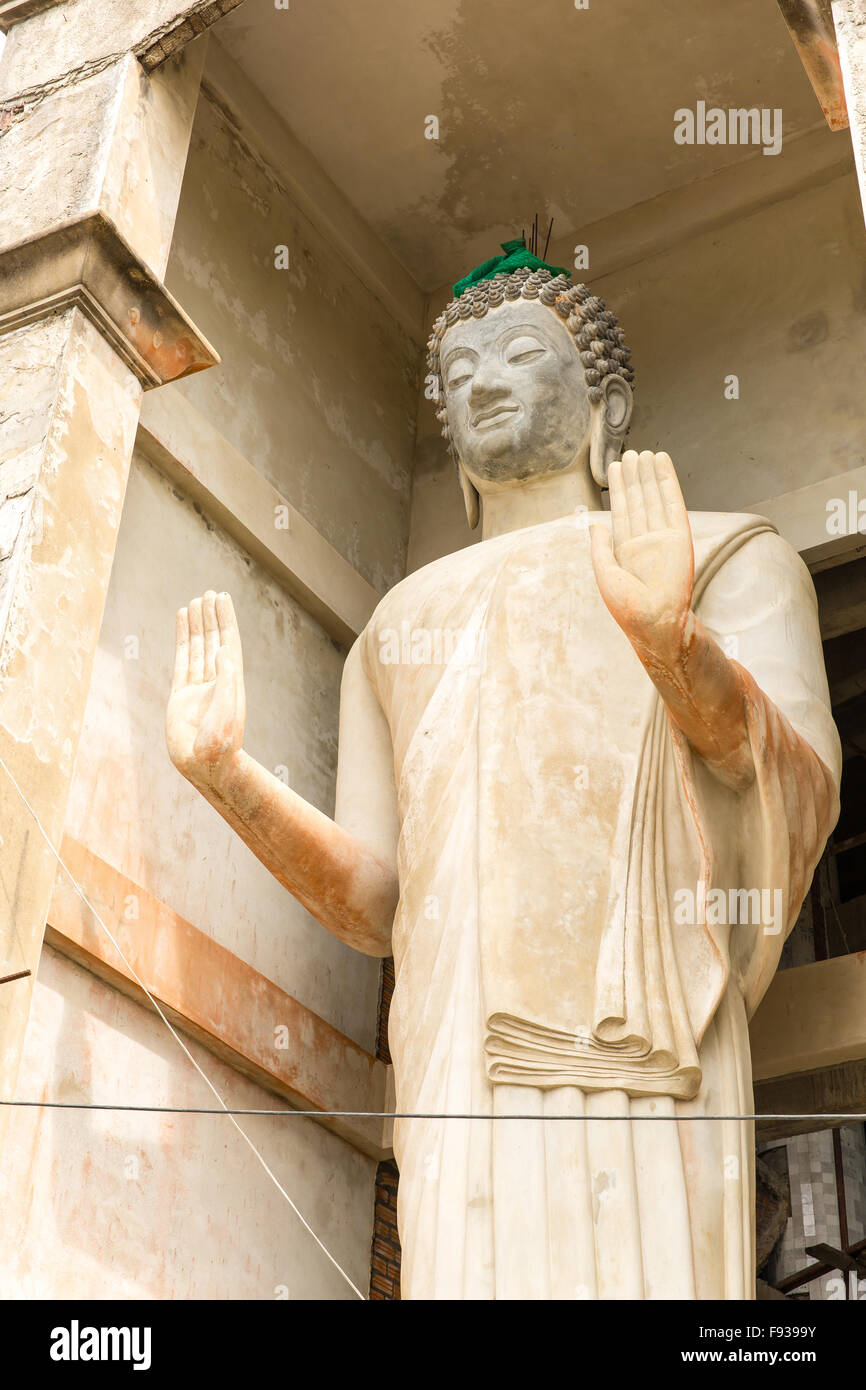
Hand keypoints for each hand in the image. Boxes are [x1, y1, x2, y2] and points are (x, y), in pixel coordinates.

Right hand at [166, 590, 245, 787]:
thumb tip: (223, 649)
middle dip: (212, 617)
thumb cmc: (221, 742)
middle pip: (214, 640)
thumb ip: (226, 680)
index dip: (225, 619)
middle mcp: (217, 681)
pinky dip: (182, 641)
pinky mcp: (180, 696)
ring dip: (198, 625)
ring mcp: (198, 687)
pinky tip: (182, 625)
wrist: (205, 767)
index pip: (229, 642)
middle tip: (209, 593)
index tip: (222, 597)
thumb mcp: (228, 710)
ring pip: (197, 648)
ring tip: (195, 601)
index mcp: (233, 682)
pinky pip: (181, 662)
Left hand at [590, 450, 693, 665]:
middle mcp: (645, 540)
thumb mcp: (604, 574)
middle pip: (639, 500)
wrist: (655, 622)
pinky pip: (673, 502)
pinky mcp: (680, 535)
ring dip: (649, 474)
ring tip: (645, 452)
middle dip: (634, 477)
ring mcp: (663, 536)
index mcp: (626, 550)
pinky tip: (662, 463)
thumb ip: (599, 548)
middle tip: (631, 453)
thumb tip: (594, 524)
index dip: (620, 489)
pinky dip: (667, 481)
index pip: (623, 512)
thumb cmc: (627, 607)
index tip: (617, 467)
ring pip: (654, 497)